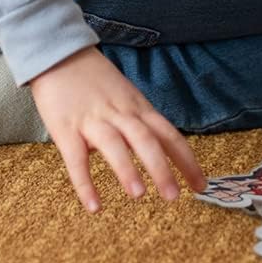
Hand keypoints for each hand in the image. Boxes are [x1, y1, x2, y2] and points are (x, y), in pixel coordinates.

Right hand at [29, 46, 204, 211]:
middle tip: (174, 198)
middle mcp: (121, 113)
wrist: (59, 56)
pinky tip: (94, 206)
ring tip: (139, 196)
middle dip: (162, 169)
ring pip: (115, 145)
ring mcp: (93, 120)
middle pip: (147, 140)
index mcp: (139, 107)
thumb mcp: (126, 97)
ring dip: (128, 170)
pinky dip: (85, 183)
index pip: (169, 135)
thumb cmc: (95, 81)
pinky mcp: (66, 129)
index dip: (187, 160)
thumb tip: (143, 155)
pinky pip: (76, 159)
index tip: (201, 186)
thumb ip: (136, 124)